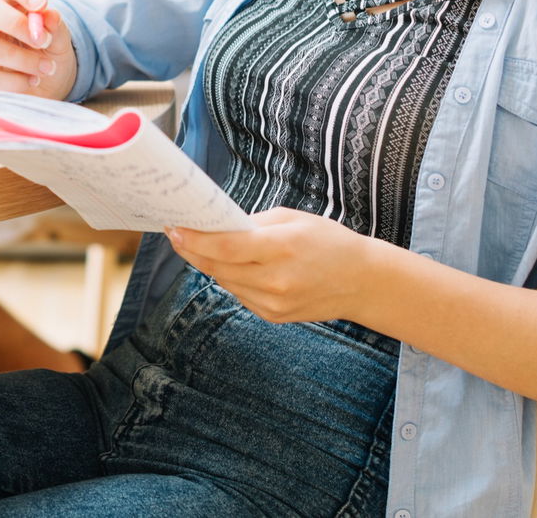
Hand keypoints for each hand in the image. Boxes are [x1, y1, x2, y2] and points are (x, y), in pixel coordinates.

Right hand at [0, 0, 75, 96]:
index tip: (42, 4)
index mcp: (7, 3)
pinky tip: (31, 81)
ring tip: (46, 68)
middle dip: (17, 25)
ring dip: (23, 60)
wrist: (45, 86)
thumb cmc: (46, 54)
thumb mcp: (58, 40)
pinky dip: (14, 82)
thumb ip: (55, 28)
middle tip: (43, 41)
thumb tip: (50, 15)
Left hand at [167, 208, 382, 323]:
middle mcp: (275, 280)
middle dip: (193, 249)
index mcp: (282, 248)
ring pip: (225, 282)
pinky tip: (230, 265)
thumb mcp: (293, 219)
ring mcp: (273, 303)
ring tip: (195, 244)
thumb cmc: (328, 241)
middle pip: (217, 267)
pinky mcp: (273, 316)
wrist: (363, 282)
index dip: (195, 239)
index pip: (225, 246)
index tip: (173, 227)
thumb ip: (253, 223)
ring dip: (209, 264)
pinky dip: (231, 279)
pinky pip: (239, 294)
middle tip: (175, 232)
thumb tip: (217, 225)